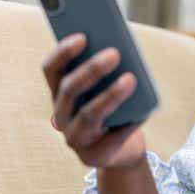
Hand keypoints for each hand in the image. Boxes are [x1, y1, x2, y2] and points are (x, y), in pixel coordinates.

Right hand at [41, 33, 146, 168]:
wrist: (120, 151)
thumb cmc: (114, 110)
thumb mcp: (106, 88)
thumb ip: (107, 71)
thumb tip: (122, 48)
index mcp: (59, 93)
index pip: (51, 69)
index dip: (63, 52)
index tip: (82, 36)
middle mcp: (60, 115)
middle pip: (69, 89)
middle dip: (91, 69)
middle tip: (115, 53)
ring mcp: (74, 138)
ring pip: (88, 114)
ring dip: (110, 95)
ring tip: (130, 79)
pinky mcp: (92, 156)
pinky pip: (111, 138)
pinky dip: (129, 122)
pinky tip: (143, 111)